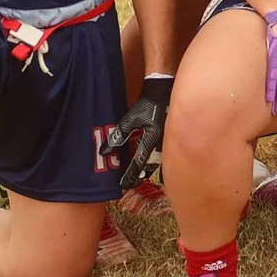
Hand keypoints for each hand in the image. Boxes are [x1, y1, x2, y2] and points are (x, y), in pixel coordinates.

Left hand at [108, 73, 172, 191]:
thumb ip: (118, 137)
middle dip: (142, 175)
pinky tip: (160, 168)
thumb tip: (104, 151)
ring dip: (151, 170)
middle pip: (152, 165)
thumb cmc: (147, 105)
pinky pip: (166, 154)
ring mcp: (169, 141)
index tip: (124, 184)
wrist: (165, 91)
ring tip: (144, 178)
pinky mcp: (171, 137)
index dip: (131, 174)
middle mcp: (162, 143)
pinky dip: (160, 162)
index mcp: (152, 139)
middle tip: (134, 184)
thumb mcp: (130, 119)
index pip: (139, 162)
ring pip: (160, 161)